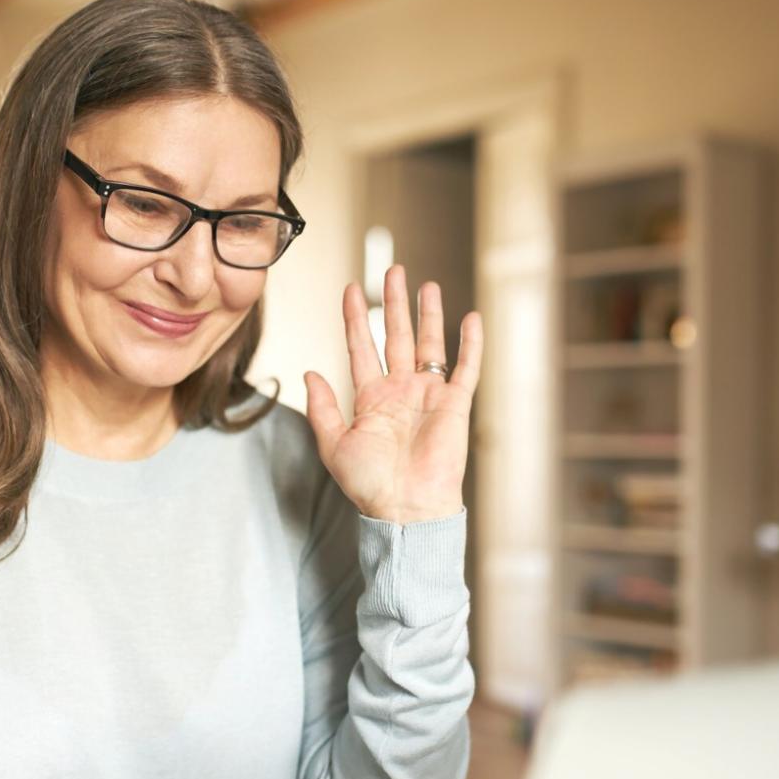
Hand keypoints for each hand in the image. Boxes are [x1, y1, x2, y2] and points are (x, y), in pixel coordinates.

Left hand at [303, 265, 483, 523]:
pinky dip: (469, 344)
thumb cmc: (369, 484)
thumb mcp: (333, 444)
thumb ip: (321, 407)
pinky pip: (465, 368)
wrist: (406, 508)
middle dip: (393, 303)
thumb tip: (308, 372)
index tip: (350, 289)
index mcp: (370, 398)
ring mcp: (428, 396)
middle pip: (396, 336)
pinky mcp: (454, 405)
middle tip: (393, 269)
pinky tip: (470, 318)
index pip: (361, 347)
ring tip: (427, 285)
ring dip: (428, 315)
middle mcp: (399, 391)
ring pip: (429, 345)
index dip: (355, 317)